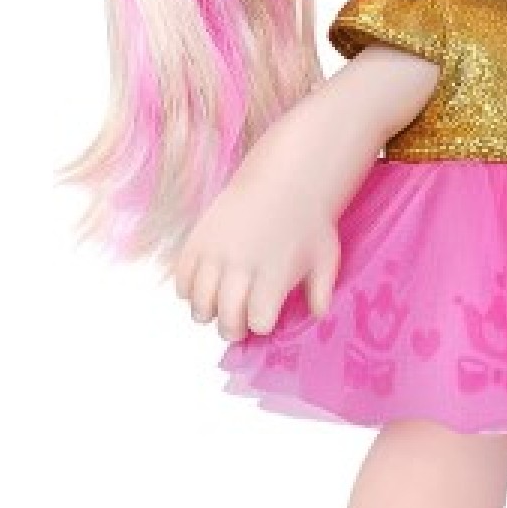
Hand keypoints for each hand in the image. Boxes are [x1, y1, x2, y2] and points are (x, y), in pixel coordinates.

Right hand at [171, 173, 341, 341]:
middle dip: (234, 327)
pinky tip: (208, 283)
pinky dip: (190, 290)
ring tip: (223, 302)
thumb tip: (318, 315)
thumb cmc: (307, 221)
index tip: (265, 315)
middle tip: (241, 320)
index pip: (257, 321)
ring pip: (198, 305)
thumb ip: (321, 290)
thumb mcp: (325, 256)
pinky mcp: (197, 240)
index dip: (261, 323)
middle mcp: (241, 265)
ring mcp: (215, 252)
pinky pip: (181, 281)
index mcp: (274, 273)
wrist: (283, 179)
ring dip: (209, 311)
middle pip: (226, 320)